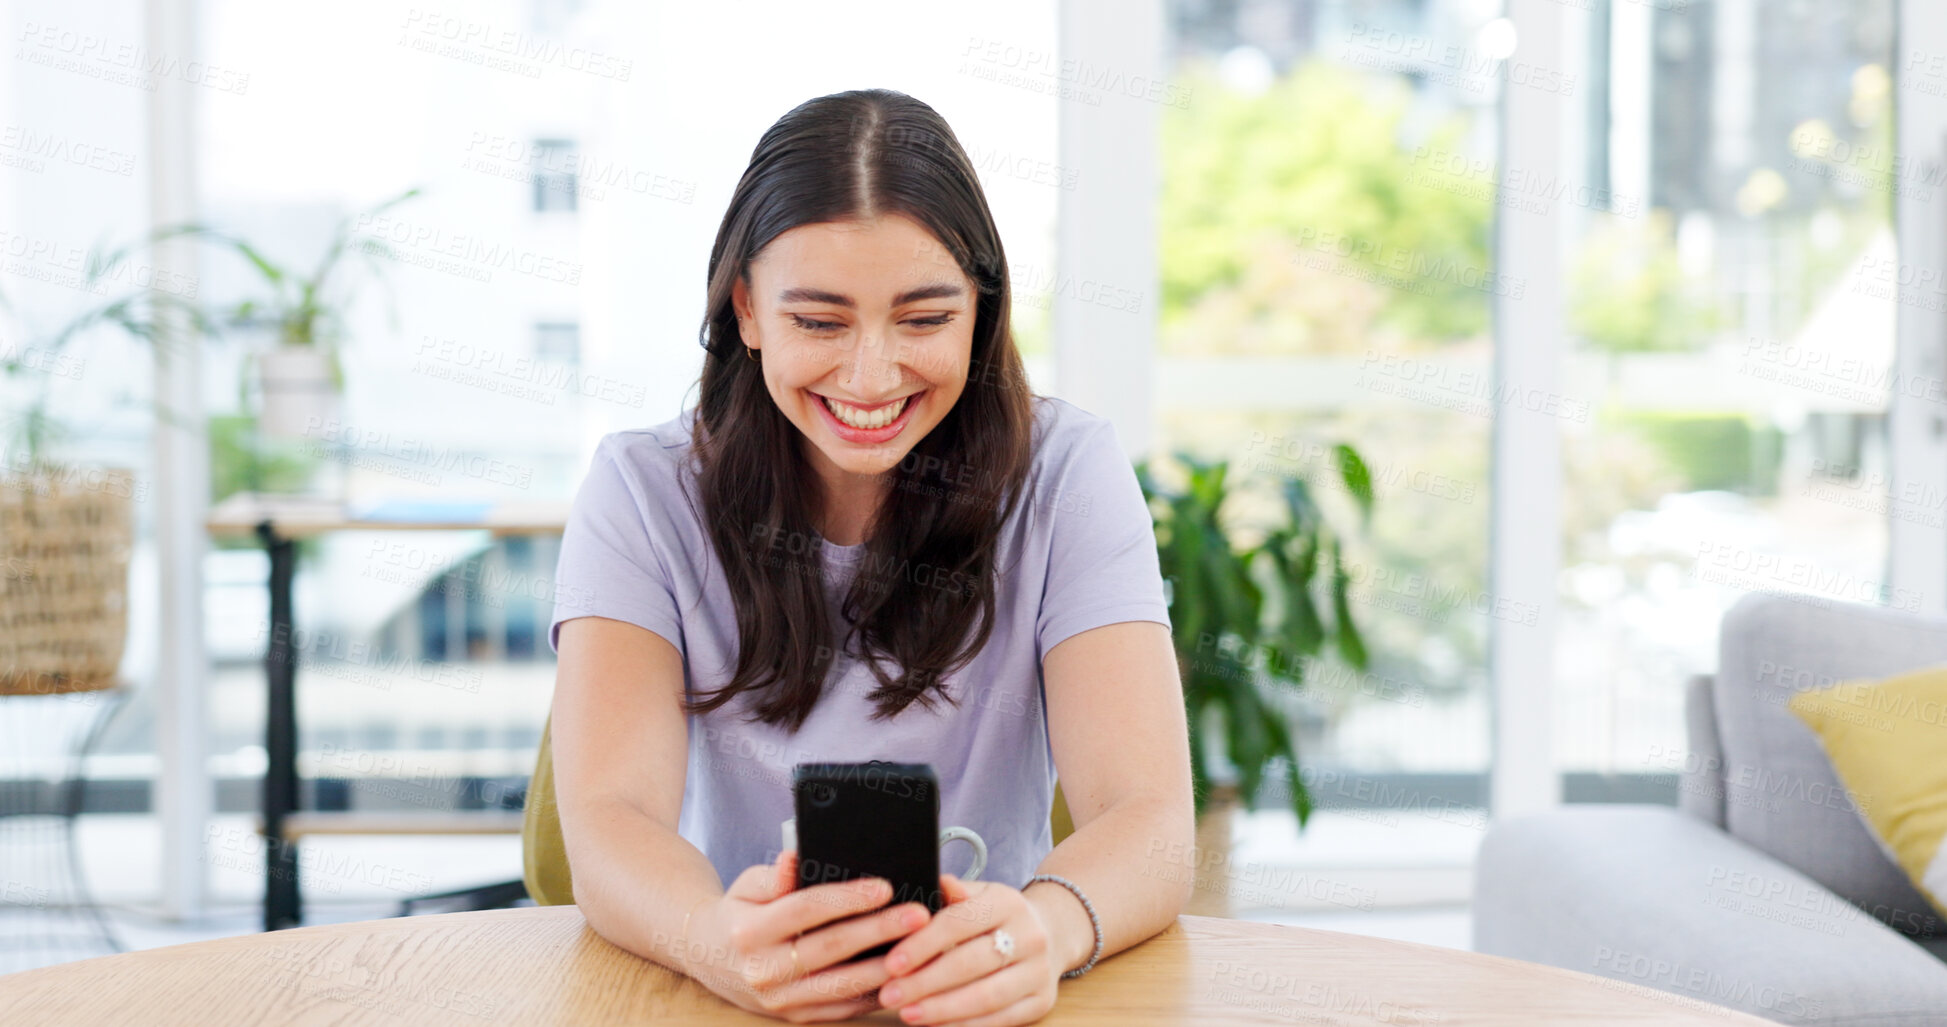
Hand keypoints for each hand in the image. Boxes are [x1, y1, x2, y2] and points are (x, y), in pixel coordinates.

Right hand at [683, 849, 933, 1022]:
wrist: (709, 959)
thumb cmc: (739, 912)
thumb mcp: (748, 885)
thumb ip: (776, 875)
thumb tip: (797, 858)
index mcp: (749, 932)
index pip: (806, 909)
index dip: (848, 898)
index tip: (885, 886)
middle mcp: (762, 971)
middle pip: (832, 947)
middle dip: (880, 930)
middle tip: (918, 914)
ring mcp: (779, 1000)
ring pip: (843, 985)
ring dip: (886, 967)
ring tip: (920, 947)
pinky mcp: (794, 1017)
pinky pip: (842, 1008)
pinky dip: (874, 992)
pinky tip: (901, 974)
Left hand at [876, 874, 1062, 1025]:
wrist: (1050, 933)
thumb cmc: (996, 916)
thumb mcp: (977, 895)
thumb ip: (951, 894)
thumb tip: (933, 883)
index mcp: (1007, 902)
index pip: (958, 923)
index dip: (922, 945)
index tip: (891, 964)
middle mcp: (1029, 936)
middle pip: (970, 963)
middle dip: (925, 982)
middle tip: (890, 995)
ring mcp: (1039, 971)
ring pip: (986, 996)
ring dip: (942, 1009)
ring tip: (908, 1014)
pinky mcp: (1042, 1000)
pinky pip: (1000, 1019)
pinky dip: (965, 1025)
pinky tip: (936, 1025)